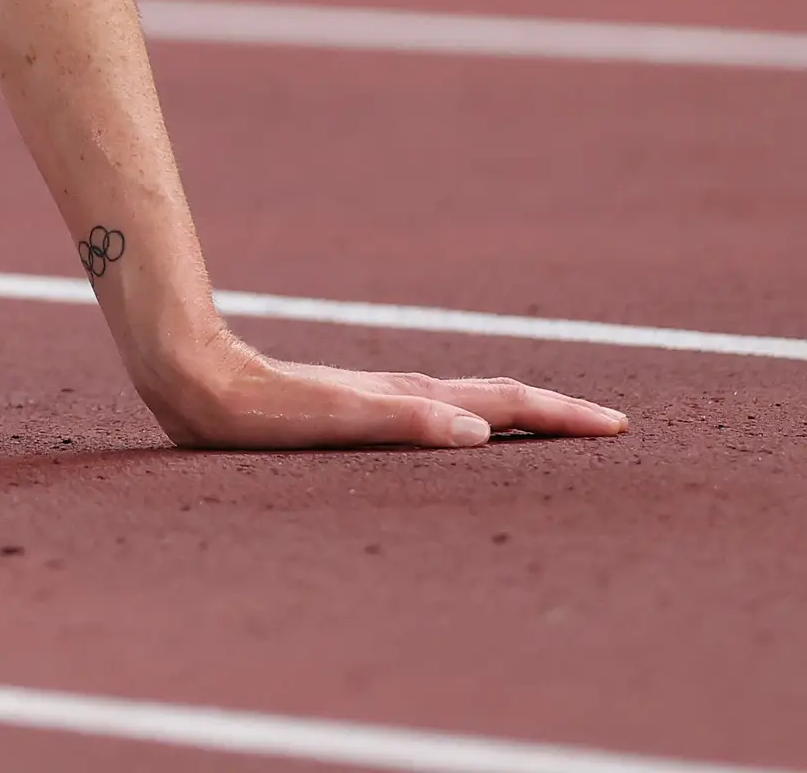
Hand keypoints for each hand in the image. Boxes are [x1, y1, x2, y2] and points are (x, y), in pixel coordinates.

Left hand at [144, 337, 626, 448]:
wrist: (196, 378)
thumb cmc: (260, 410)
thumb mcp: (333, 420)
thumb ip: (403, 422)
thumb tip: (477, 432)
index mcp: (410, 401)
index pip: (503, 406)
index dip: (559, 416)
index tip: (614, 426)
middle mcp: (403, 396)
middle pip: (496, 400)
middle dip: (554, 413)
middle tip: (608, 426)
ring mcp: (380, 399)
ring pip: (466, 404)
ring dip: (517, 415)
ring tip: (554, 426)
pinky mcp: (354, 408)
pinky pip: (432, 413)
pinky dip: (469, 419)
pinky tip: (460, 431)